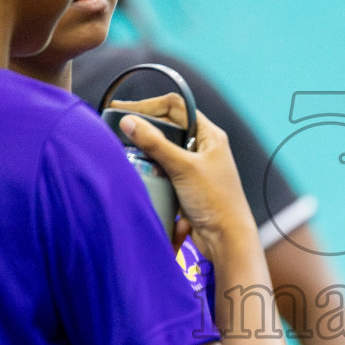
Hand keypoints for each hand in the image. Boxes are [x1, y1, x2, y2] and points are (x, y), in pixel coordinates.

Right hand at [116, 94, 252, 256]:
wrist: (226, 239)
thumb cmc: (215, 200)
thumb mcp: (183, 168)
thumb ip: (155, 144)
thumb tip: (129, 122)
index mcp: (209, 136)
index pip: (176, 108)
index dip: (149, 106)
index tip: (123, 110)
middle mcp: (202, 148)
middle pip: (168, 127)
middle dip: (144, 127)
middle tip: (119, 128)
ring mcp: (194, 167)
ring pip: (163, 149)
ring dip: (145, 149)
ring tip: (124, 148)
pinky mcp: (185, 185)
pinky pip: (163, 170)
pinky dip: (150, 168)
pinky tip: (137, 170)